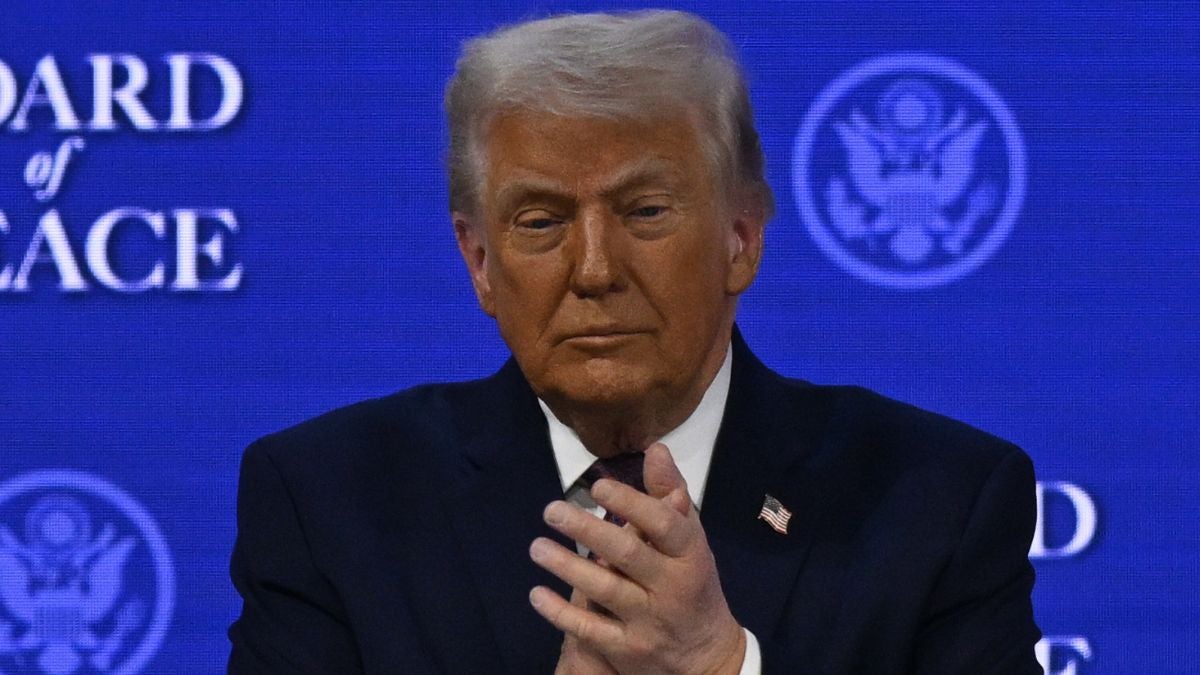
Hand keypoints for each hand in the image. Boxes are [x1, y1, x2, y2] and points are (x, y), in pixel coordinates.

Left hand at [530, 443, 745, 673]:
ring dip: (566, 567)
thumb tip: (655, 449)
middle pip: (628, 554)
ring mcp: (649, 621)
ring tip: (537, 547)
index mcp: (690, 555)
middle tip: (552, 510)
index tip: (599, 486)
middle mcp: (672, 588)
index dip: (631, 503)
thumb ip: (670, 494)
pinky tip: (537, 594)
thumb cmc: (692, 582)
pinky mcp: (628, 650)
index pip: (664, 524)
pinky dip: (561, 612)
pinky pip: (590, 630)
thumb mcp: (691, 539)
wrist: (706, 655)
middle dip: (587, 530)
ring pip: (605, 591)